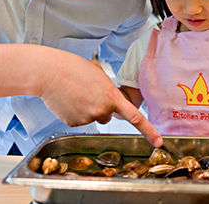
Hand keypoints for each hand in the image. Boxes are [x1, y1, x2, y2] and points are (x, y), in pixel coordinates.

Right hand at [39, 50, 162, 146]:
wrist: (50, 73)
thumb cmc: (73, 68)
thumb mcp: (98, 73)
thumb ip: (108, 88)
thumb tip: (108, 99)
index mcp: (111, 96)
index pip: (136, 118)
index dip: (149, 131)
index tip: (158, 141)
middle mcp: (102, 110)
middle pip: (108, 116)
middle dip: (101, 106)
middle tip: (87, 91)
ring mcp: (87, 118)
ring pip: (93, 117)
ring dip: (87, 109)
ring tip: (75, 93)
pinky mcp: (73, 123)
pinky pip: (79, 120)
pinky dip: (75, 113)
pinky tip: (67, 100)